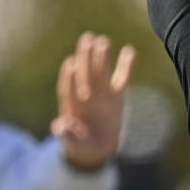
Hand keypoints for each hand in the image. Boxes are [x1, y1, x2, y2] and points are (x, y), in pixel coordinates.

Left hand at [51, 32, 136, 170]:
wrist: (95, 150)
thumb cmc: (80, 146)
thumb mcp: (73, 145)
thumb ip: (67, 135)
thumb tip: (59, 126)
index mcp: (71, 107)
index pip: (69, 89)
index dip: (69, 78)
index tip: (71, 64)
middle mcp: (85, 96)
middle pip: (85, 74)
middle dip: (86, 58)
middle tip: (88, 39)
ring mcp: (101, 94)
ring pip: (101, 72)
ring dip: (102, 57)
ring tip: (103, 41)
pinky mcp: (117, 97)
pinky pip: (123, 79)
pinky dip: (127, 66)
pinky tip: (130, 50)